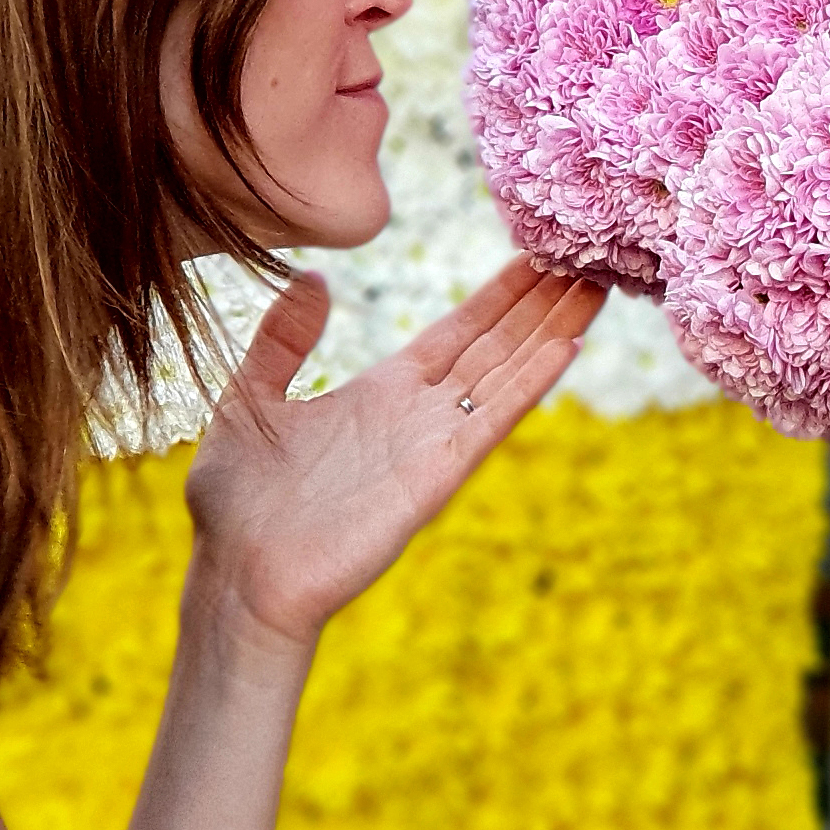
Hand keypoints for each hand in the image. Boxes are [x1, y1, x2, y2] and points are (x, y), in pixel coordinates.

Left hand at [178, 258, 605, 656]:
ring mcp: (431, 444)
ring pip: (506, 373)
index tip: (537, 253)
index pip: (457, 331)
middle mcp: (417, 415)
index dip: (498, 294)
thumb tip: (314, 279)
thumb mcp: (248, 399)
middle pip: (496, 345)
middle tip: (587, 252)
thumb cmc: (235, 505)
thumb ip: (281, 340)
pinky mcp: (436, 475)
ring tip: (595, 283)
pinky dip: (532, 381)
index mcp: (380, 393)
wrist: (234, 576)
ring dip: (552, 328)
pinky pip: (493, 419)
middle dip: (540, 301)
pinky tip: (568, 344)